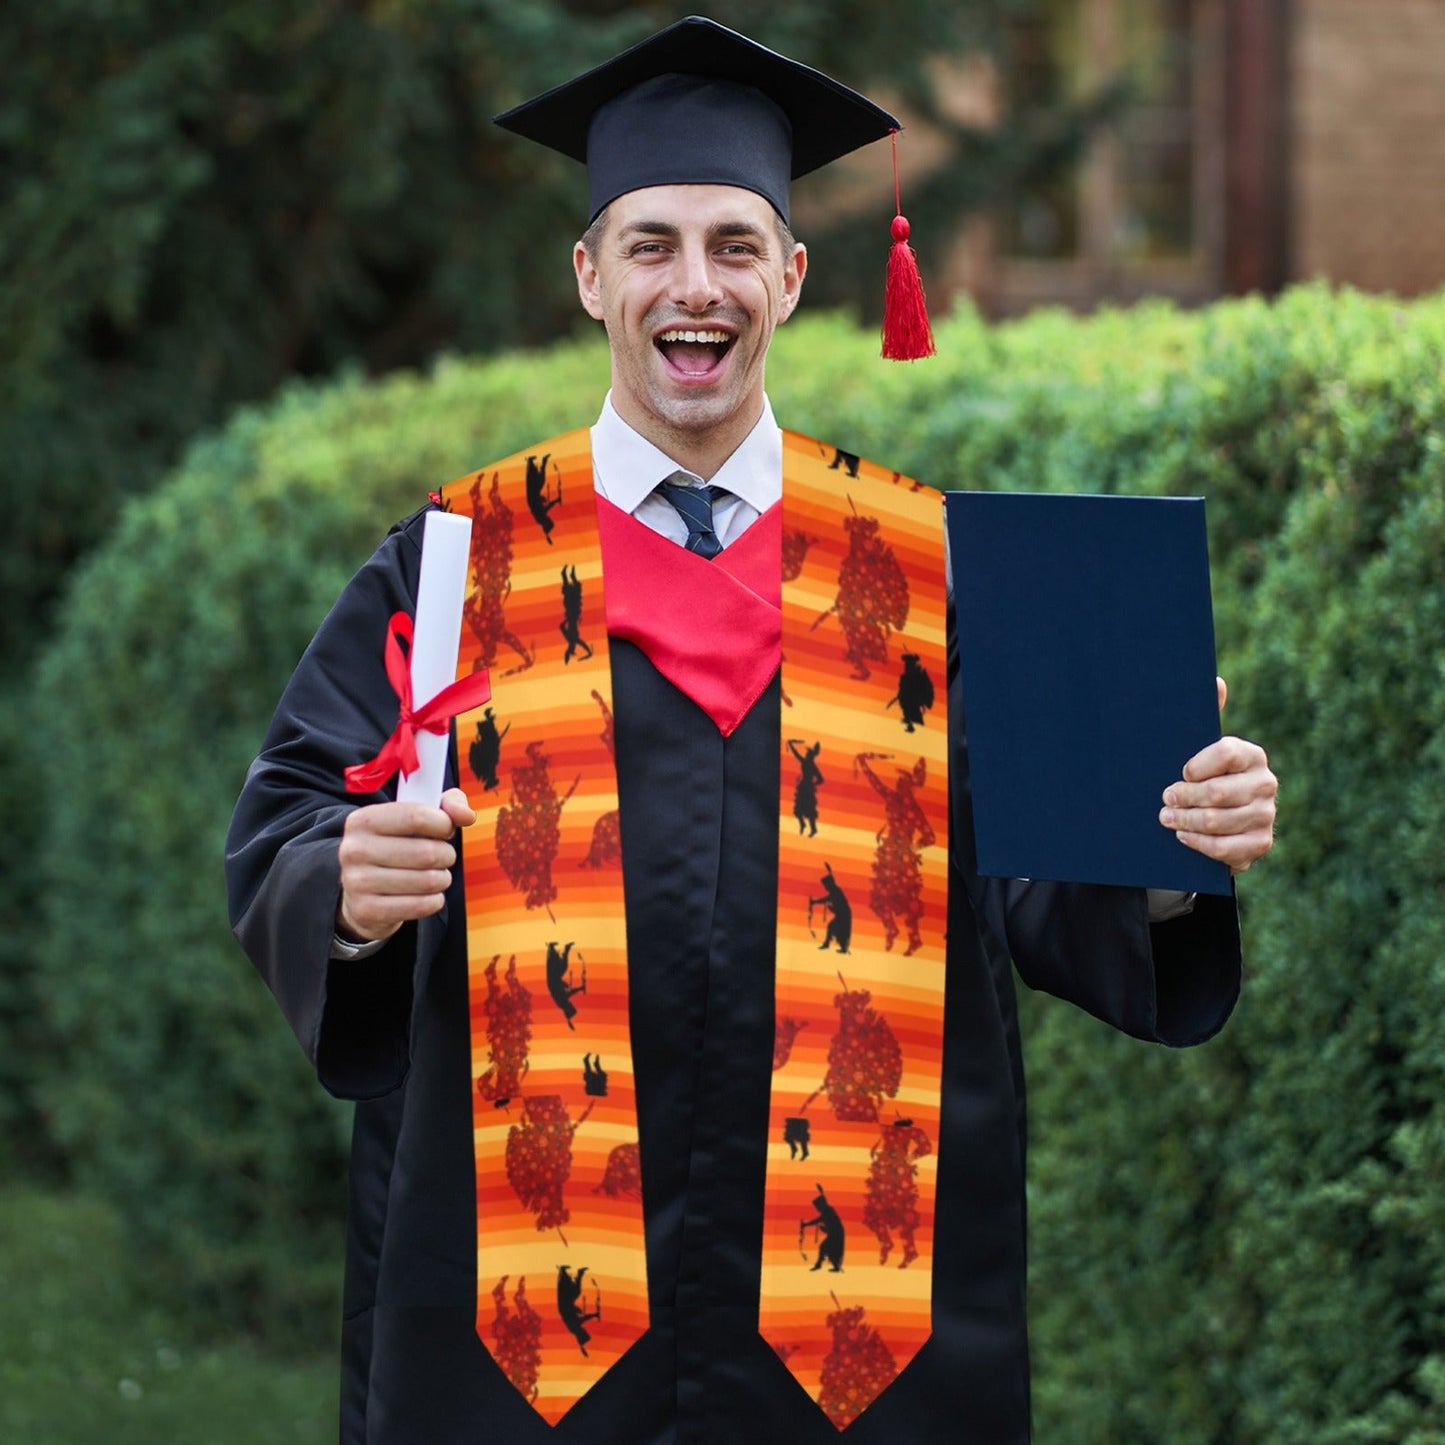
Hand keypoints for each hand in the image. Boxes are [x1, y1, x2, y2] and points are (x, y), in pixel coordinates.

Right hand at [336, 787, 476, 942]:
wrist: (362, 892)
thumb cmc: (397, 846)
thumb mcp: (416, 817)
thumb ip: (447, 805)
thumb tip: (466, 815)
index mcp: (363, 820)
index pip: (417, 816)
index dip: (443, 824)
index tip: (446, 830)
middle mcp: (354, 849)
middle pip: (426, 852)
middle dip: (446, 855)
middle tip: (443, 857)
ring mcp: (357, 882)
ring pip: (427, 881)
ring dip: (442, 879)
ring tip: (436, 876)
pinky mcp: (367, 910)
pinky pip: (421, 906)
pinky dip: (434, 900)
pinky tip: (428, 895)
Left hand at [1159, 678, 1277, 873]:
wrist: (1217, 820)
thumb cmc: (1202, 777)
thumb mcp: (1199, 748)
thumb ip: (1206, 715)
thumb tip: (1216, 681)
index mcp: (1251, 755)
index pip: (1225, 753)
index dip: (1197, 765)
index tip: (1180, 772)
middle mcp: (1265, 783)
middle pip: (1218, 793)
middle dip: (1183, 798)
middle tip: (1164, 799)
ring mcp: (1266, 815)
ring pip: (1217, 821)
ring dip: (1185, 821)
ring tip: (1166, 818)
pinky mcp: (1260, 844)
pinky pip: (1225, 848)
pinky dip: (1199, 843)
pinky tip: (1183, 836)